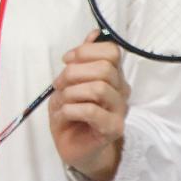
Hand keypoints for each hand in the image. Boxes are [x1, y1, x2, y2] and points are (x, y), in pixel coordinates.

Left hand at [48, 30, 127, 180]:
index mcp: (112, 76)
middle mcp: (120, 91)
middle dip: (74, 74)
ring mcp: (119, 110)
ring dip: (71, 93)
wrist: (74, 147)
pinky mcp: (112, 128)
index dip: (86, 51)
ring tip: (62, 102)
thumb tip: (94, 34)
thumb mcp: (70, 83)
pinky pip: (92, 111)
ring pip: (99, 89)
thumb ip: (81, 60)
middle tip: (59, 86)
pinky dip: (71, 110)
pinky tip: (64, 115)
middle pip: (105, 69)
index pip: (112, 52)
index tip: (66, 60)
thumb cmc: (72, 113)